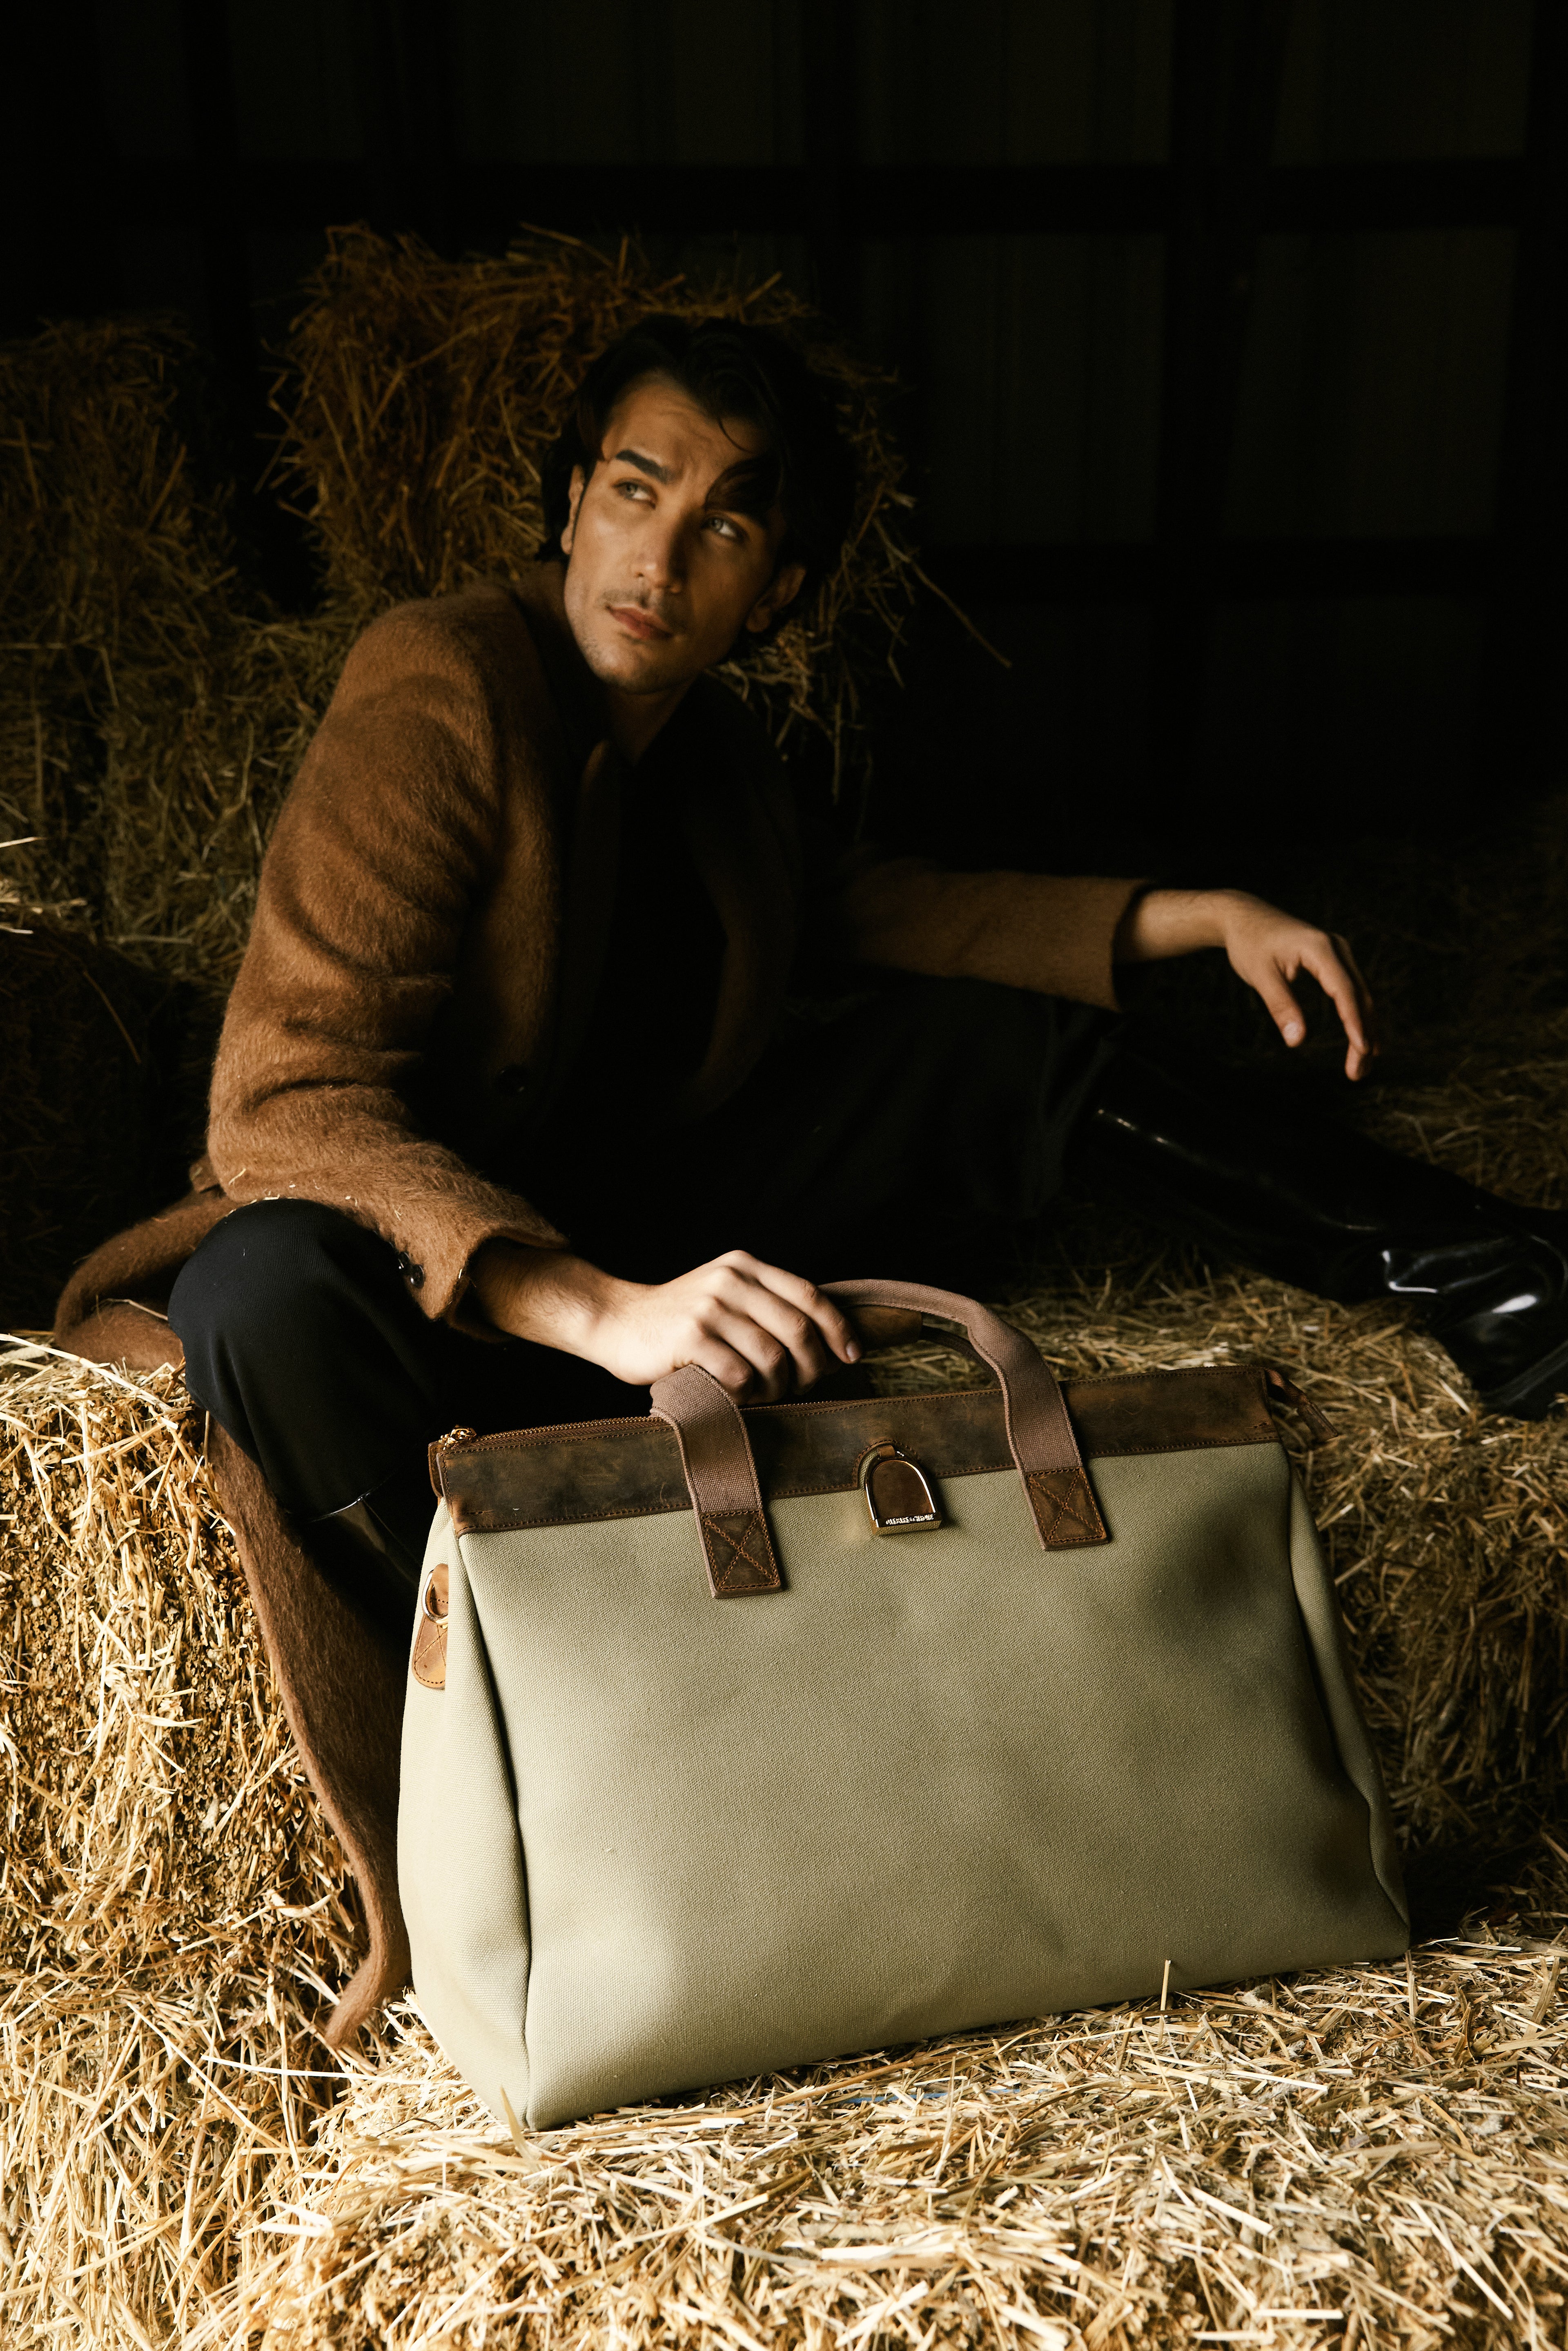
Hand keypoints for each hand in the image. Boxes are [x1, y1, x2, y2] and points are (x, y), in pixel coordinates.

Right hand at [469, 1243, 860, 1398]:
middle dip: (812, 1365)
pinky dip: (749, 1393)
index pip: (809, 1295)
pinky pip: (739, 1374)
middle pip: (797, 1328)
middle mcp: (730, 1281)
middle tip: (807, 1386)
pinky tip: (741, 1397)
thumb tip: (827, 1342)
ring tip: (768, 1395)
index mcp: (745, 1267)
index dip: (837, 1329)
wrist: (616, 1320)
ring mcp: (709, 1308)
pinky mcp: (689, 1338)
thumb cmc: (680, 1319)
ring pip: (771, 1355)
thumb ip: (767, 1305)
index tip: (851, 1357)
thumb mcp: (724, 1294)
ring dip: (779, 1385)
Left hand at [1115, 887, 1376, 1079]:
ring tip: (1361, 1068)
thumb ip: (1280, 1007)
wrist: (1245, 917)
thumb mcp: (1261, 976)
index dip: (1354, 1022)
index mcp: (1320, 948)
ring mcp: (1339, 953)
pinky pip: (1352, 991)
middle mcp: (1337, 948)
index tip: (1361, 1049)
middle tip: (1358, 1073)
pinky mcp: (1334, 960)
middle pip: (1359, 996)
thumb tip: (1297, 1042)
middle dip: (1363, 1035)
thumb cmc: (1250, 944)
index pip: (1344, 990)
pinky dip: (1356, 1017)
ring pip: (1360, 996)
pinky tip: (1359, 1041)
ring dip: (1364, 1030)